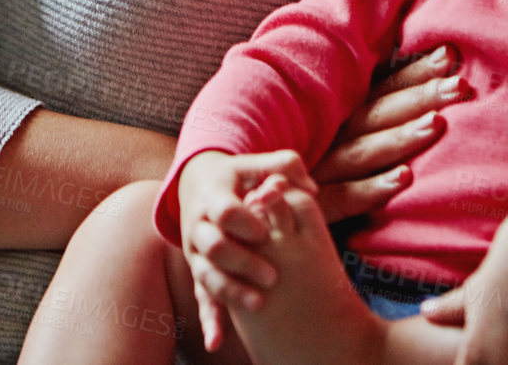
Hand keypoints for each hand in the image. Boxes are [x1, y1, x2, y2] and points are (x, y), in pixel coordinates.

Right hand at [177, 150, 317, 350]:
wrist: (198, 185)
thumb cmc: (238, 178)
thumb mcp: (255, 165)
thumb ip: (283, 166)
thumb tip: (310, 186)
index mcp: (214, 198)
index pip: (224, 211)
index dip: (245, 221)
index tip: (266, 230)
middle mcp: (200, 226)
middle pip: (213, 246)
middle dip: (242, 262)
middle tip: (272, 275)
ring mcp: (198, 252)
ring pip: (206, 276)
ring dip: (230, 292)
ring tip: (258, 304)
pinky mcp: (200, 272)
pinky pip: (202, 298)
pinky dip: (209, 321)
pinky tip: (216, 342)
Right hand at [313, 45, 467, 222]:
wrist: (261, 225)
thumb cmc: (312, 181)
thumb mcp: (334, 141)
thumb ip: (371, 121)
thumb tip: (426, 102)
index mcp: (337, 120)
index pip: (379, 91)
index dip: (413, 73)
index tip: (449, 55)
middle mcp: (327, 139)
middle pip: (376, 114)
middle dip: (418, 97)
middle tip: (458, 85)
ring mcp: (317, 171)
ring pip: (362, 151)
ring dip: (399, 137)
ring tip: (437, 123)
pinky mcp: (314, 209)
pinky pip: (343, 199)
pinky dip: (371, 188)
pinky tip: (404, 179)